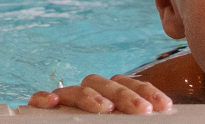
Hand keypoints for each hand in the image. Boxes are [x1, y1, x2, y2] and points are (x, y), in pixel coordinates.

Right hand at [27, 74, 172, 113]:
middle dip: (123, 94)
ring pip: (75, 90)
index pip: (128, 87)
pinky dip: (44, 97)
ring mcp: (66, 105)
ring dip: (90, 96)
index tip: (164, 105)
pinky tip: (52, 102)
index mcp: (112, 101)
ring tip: (105, 109)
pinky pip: (41, 99)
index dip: (146, 92)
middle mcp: (90, 100)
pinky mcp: (43, 112)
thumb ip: (134, 120)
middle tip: (141, 109)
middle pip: (103, 84)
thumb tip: (151, 113)